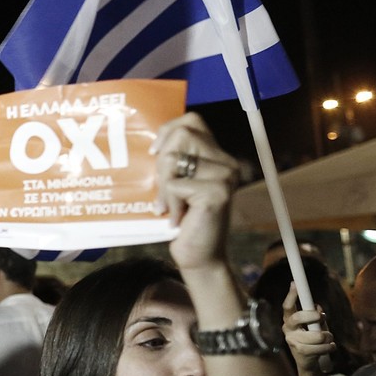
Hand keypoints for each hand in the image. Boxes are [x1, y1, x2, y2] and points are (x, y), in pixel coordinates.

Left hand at [151, 114, 239, 271]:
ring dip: (164, 186)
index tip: (154, 152)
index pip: (192, 120)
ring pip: (174, 159)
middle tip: (163, 190)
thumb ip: (172, 162)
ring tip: (171, 206)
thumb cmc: (183, 219)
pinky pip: (175, 184)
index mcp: (216, 155)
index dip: (168, 129)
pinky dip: (169, 202)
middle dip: (162, 163)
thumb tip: (150, 144)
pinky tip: (178, 217)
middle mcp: (226, 161)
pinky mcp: (217, 191)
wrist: (199, 255)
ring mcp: (225, 175)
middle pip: (181, 134)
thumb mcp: (175, 184)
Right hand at [281, 284, 333, 375]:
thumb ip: (315, 316)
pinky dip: (330, 347)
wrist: (309, 364)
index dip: (291, 295)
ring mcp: (293, 341)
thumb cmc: (312, 341)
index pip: (287, 307)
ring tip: (329, 339)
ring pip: (316, 335)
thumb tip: (317, 305)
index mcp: (290, 321)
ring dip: (328, 337)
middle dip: (313, 316)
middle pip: (298, 318)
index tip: (295, 284)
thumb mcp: (315, 326)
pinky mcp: (301, 353)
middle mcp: (288, 330)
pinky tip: (329, 347)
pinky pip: (321, 347)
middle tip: (322, 316)